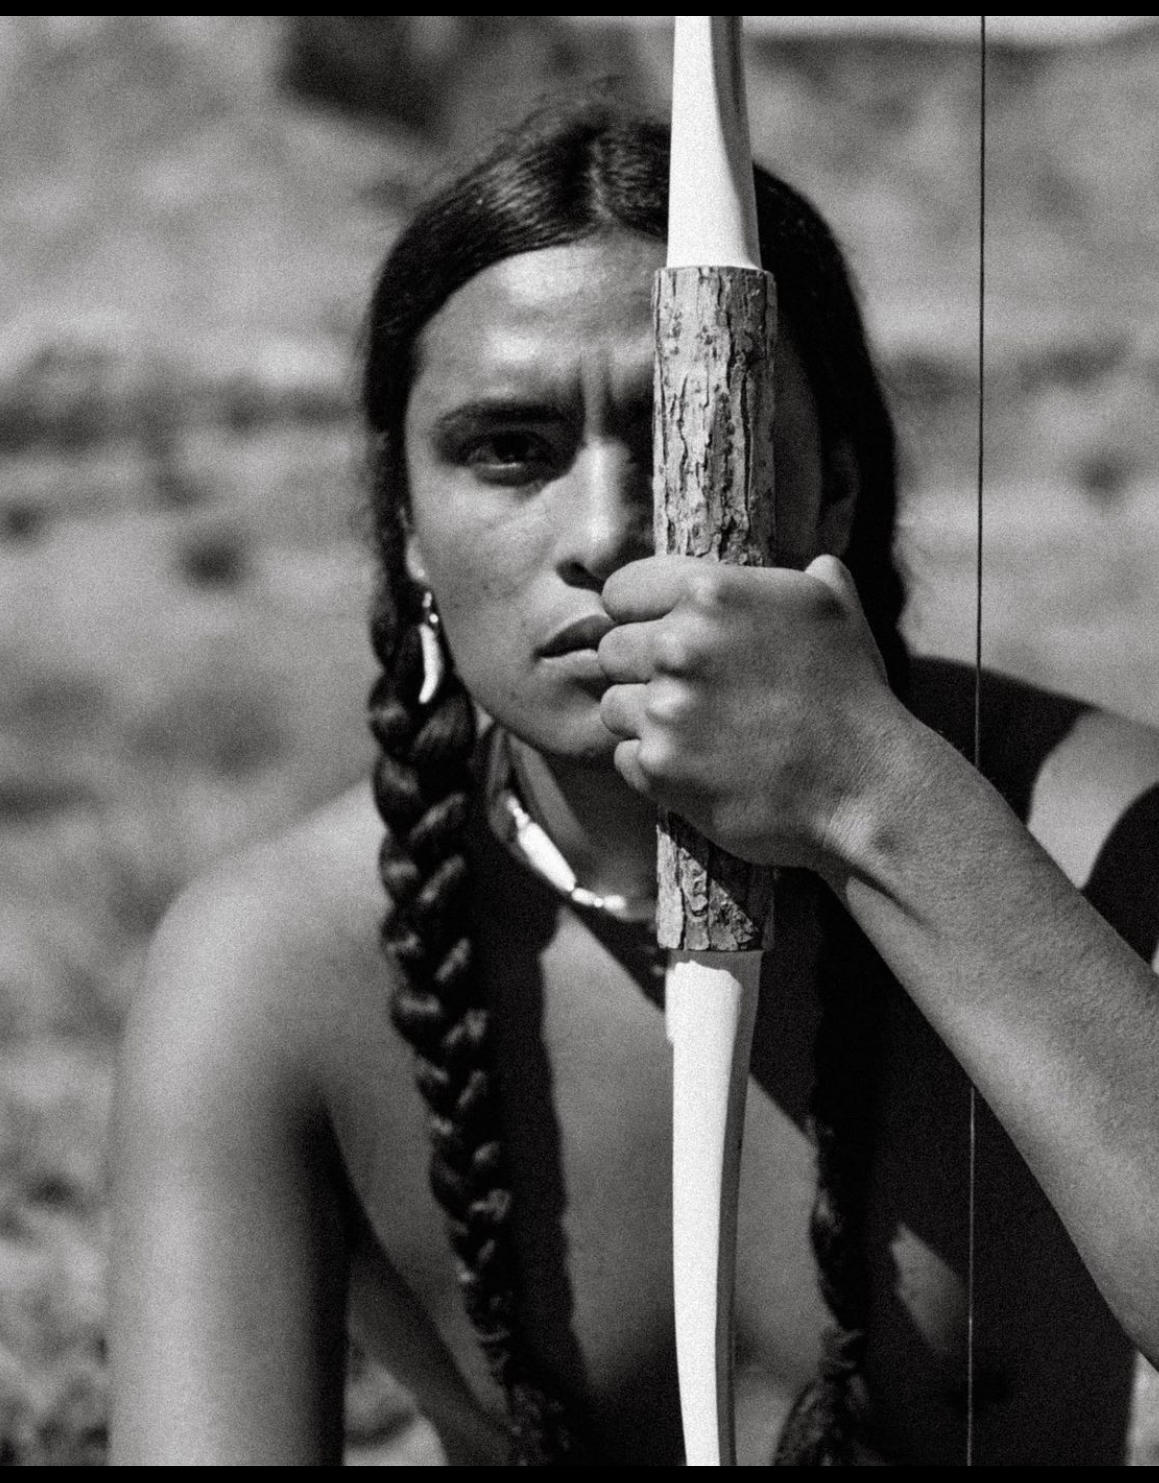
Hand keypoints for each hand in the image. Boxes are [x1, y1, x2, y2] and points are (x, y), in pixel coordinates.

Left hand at [598, 554, 902, 873]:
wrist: (866, 786)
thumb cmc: (852, 695)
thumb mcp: (836, 612)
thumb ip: (807, 578)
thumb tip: (815, 563)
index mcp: (711, 593)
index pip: (620, 592)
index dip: (639, 616)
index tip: (663, 637)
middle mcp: (679, 645)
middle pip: (611, 650)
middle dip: (641, 671)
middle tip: (693, 695)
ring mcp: (665, 709)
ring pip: (613, 706)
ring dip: (645, 721)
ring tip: (700, 733)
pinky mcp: (659, 767)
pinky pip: (624, 758)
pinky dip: (653, 766)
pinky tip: (700, 767)